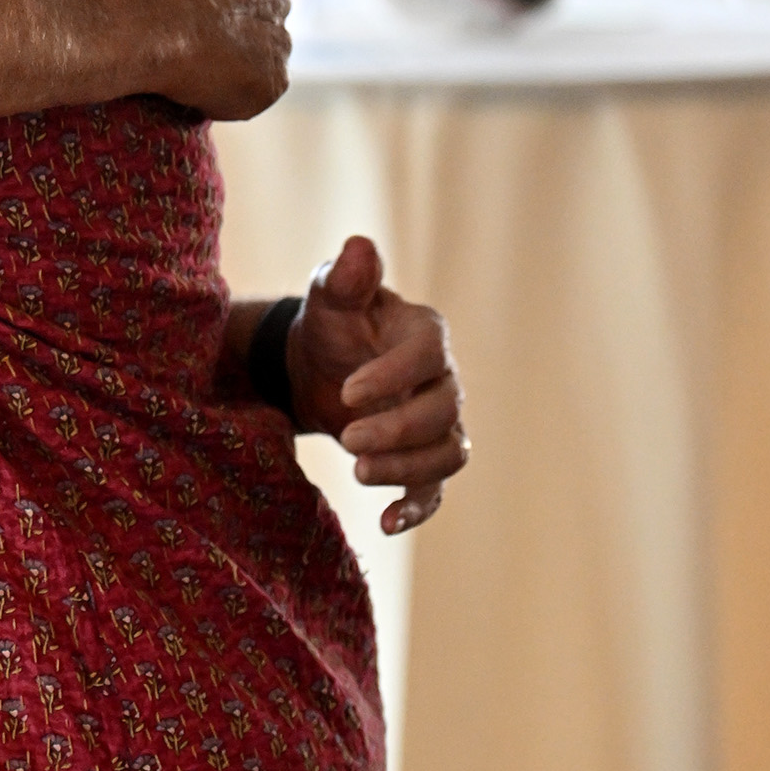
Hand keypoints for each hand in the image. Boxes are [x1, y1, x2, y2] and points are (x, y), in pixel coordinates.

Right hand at [113, 0, 289, 120]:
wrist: (137, 17)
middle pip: (264, 8)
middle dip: (237, 20)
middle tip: (193, 37)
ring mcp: (278, 38)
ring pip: (263, 51)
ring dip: (236, 59)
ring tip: (191, 70)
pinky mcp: (272, 81)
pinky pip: (257, 90)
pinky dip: (232, 95)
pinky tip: (197, 92)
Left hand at [286, 235, 468, 534]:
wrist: (320, 368)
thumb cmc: (331, 327)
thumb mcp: (330, 298)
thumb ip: (344, 278)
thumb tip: (358, 247)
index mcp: (424, 335)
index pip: (428, 355)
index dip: (394, 375)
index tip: (347, 392)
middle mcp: (442, 380)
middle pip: (443, 411)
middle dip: (397, 429)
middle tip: (347, 438)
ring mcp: (437, 423)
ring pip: (449, 452)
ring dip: (409, 468)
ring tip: (359, 473)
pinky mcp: (422, 459)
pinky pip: (435, 488)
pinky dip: (418, 507)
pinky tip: (387, 523)